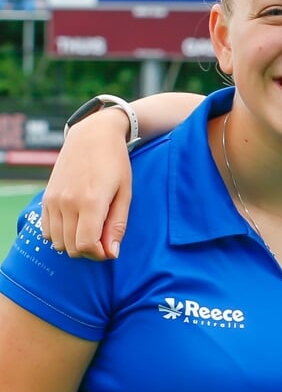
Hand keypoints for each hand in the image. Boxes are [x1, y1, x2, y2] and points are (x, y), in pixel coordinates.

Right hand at [44, 111, 135, 259]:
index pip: (86, 244)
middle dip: (88, 251)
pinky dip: (60, 235)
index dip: (99, 254)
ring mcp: (53, 201)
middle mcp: (67, 203)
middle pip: (71, 247)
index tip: (109, 250)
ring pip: (57, 241)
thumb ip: (117, 224)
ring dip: (73, 244)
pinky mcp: (46, 198)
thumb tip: (112, 252)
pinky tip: (75, 225)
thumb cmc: (115, 163)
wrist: (91, 136)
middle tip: (103, 242)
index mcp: (90, 202)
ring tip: (90, 232)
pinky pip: (47, 230)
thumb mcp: (125, 193)